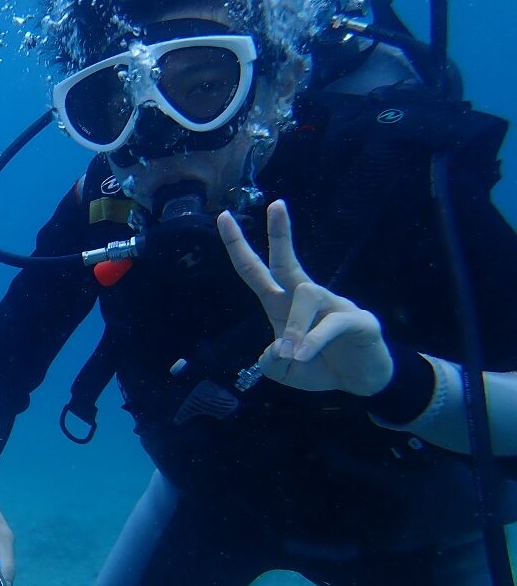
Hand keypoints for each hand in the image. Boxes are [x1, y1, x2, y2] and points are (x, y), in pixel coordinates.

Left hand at [218, 200, 393, 395]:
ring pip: (307, 295)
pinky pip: (332, 323)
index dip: (239, 247)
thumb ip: (271, 362)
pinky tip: (303, 356)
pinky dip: (314, 341)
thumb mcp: (285, 372)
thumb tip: (276, 349)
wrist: (362, 381)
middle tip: (276, 204)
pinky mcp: (360, 320)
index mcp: (282, 305)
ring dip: (293, 326)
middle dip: (280, 233)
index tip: (223, 218)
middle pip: (287, 262)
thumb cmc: (320, 367)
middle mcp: (307, 298)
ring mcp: (336, 305)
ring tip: (291, 355)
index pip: (256, 271)